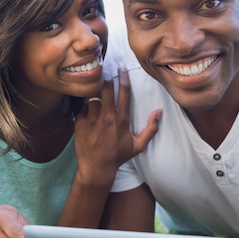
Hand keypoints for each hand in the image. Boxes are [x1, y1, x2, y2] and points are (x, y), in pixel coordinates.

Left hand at [73, 67, 160, 184]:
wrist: (96, 169)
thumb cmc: (118, 156)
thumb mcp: (138, 145)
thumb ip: (151, 129)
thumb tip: (159, 112)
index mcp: (121, 120)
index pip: (124, 93)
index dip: (123, 78)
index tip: (121, 68)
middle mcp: (106, 117)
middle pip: (105, 89)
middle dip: (106, 78)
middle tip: (105, 71)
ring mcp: (91, 120)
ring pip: (92, 96)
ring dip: (94, 91)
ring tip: (94, 87)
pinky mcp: (79, 123)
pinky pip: (81, 108)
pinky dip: (83, 106)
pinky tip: (86, 107)